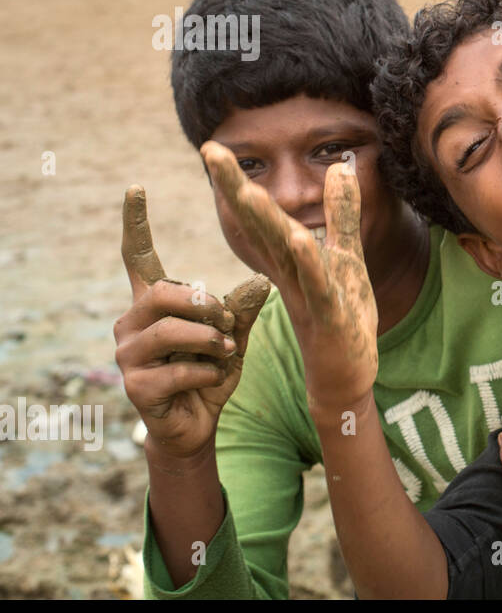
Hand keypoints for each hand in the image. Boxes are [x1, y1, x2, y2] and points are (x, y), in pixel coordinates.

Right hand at [114, 186, 269, 459]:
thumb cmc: (211, 372)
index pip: (137, 256)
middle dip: (205, 304)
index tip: (136, 187)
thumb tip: (263, 279)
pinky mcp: (135, 386)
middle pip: (163, 292)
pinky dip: (209, 373)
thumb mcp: (234, 334)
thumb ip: (243, 308)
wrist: (197, 426)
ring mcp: (128, 355)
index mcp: (153, 303)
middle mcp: (132, 323)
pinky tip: (213, 379)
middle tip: (227, 322)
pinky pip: (180, 369)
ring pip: (170, 330)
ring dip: (210, 340)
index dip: (134, 222)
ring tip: (225, 350)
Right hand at [201, 141, 377, 413]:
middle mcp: (285, 276)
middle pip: (257, 227)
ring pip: (278, 256)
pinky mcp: (326, 317)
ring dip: (264, 223)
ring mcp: (300, 297)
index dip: (234, 182)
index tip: (213, 146)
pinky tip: (298, 240)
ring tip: (248, 191)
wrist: (341, 378)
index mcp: (284, 261)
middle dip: (235, 189)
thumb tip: (341, 166)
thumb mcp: (343, 258)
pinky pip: (310, 290)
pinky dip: (307, 265)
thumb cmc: (338, 319)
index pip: (257, 216)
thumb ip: (341, 214)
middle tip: (211, 151)